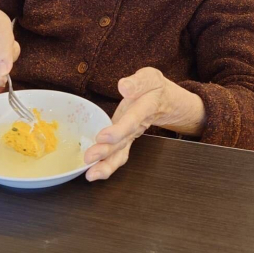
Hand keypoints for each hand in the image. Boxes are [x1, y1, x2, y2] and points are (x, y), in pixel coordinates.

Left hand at [84, 67, 205, 181]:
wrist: (165, 100)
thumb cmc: (153, 87)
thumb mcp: (149, 77)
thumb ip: (137, 82)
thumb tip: (123, 86)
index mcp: (145, 108)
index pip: (132, 120)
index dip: (119, 130)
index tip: (102, 136)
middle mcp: (137, 125)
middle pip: (124, 141)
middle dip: (106, 151)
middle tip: (89, 158)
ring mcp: (131, 135)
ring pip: (121, 153)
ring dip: (106, 165)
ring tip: (91, 175)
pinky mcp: (125, 140)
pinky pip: (118, 155)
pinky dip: (107, 165)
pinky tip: (93, 173)